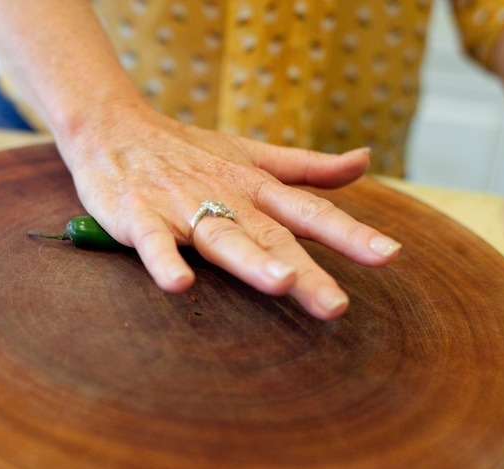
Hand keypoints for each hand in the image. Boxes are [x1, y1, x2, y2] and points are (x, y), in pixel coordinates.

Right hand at [56, 103, 401, 319]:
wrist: (114, 129)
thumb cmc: (187, 149)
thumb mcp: (251, 155)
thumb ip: (306, 167)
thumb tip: (363, 162)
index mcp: (254, 186)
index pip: (308, 210)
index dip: (349, 233)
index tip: (389, 255)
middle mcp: (224, 197)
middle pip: (270, 235)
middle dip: (305, 270)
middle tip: (336, 305)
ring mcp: (181, 206)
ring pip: (221, 236)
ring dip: (249, 260)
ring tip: (280, 284)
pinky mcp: (139, 216)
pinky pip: (154, 241)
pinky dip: (165, 261)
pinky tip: (179, 284)